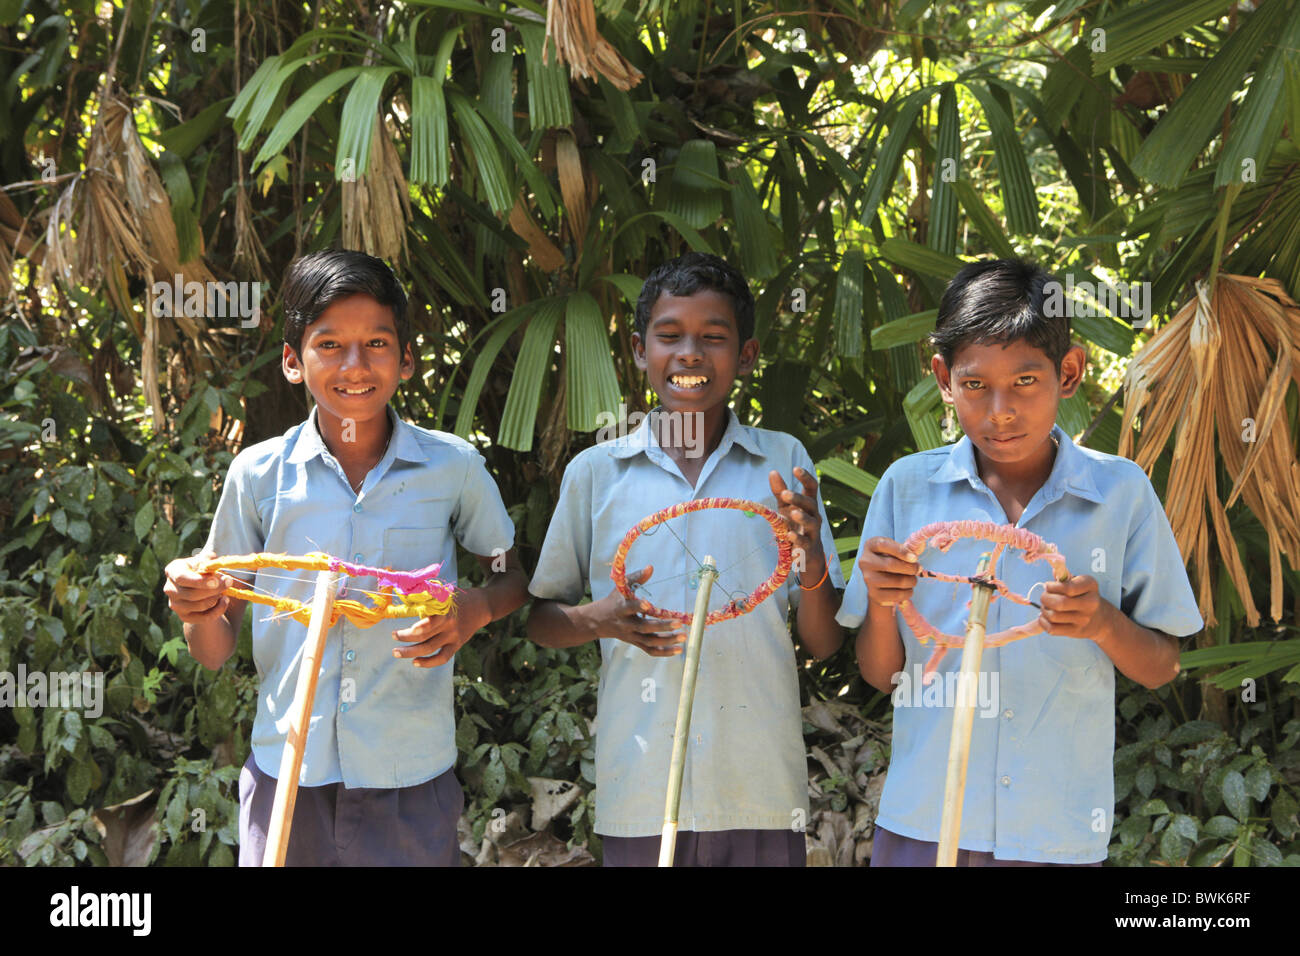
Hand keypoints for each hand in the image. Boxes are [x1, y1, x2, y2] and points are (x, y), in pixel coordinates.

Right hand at [163, 553, 235, 623]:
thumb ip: (207, 559)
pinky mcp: (184, 616)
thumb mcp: (204, 560)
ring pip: (200, 606)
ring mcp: (175, 604)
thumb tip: (211, 560)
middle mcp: (170, 589)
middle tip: (228, 582)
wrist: (200, 586)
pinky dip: (218, 610)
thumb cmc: (202, 570)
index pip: (182, 578)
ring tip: (225, 590)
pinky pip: (204, 618)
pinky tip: (225, 601)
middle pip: (192, 594)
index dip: (199, 581)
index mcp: (173, 571)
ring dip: (216, 598)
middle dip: (215, 589)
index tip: (216, 581)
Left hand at [392, 587, 491, 667]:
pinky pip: (442, 658)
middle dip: (405, 638)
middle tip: (393, 636)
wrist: (481, 607)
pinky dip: (428, 662)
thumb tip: (402, 595)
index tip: (402, 628)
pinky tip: (415, 662)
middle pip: (424, 636)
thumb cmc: (457, 598)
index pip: (429, 623)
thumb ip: (426, 596)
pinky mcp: (456, 645)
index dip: (415, 629)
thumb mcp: (444, 592)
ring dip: (411, 652)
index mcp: (445, 610)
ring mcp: (453, 637)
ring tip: (396, 652)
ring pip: (429, 648)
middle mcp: (449, 625)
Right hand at [583, 565, 686, 657]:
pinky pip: (651, 650)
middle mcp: (627, 624)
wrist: (598, 621)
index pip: (630, 608)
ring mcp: (632, 636)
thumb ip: (637, 577)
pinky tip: (679, 650)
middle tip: (679, 623)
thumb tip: (651, 567)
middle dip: (662, 626)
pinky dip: (665, 652)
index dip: (638, 606)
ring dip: (668, 640)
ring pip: (650, 642)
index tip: (649, 604)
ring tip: (684, 636)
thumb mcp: (621, 587)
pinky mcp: (636, 643)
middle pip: (645, 628)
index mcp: (621, 608)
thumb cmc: (613, 600)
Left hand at [769, 467, 825, 583]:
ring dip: (802, 517)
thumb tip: (773, 471)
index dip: (806, 477)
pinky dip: (797, 539)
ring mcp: (813, 532)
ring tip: (793, 512)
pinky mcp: (809, 547)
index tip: (795, 469)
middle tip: (785, 493)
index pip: (812, 488)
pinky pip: (805, 542)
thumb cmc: (795, 525)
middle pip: (811, 504)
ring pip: (812, 523)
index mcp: (809, 504)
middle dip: (799, 498)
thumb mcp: (786, 507)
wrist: (806, 553)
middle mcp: (814, 516)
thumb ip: (780, 491)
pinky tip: (789, 535)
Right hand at [858, 537, 919, 607]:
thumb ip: (906, 548)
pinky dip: (908, 592)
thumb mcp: (895, 549)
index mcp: (870, 546)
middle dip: (910, 568)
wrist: (878, 579)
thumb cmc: (889, 559)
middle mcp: (865, 562)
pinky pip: (897, 595)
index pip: (883, 545)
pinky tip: (907, 589)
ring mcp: (868, 579)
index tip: (914, 558)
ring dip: (911, 581)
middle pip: (890, 564)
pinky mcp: (874, 594)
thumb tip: (919, 550)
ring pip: (897, 581)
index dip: (900, 551)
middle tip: (918, 569)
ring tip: (912, 579)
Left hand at [1037, 574, 1114, 640]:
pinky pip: (1052, 629)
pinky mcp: (1076, 631)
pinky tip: (1045, 617)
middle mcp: (1090, 603)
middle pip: (1060, 603)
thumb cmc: (1083, 596)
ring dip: (1044, 610)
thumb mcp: (1079, 582)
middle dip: (1045, 598)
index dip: (1052, 587)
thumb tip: (1054, 570)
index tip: (1048, 586)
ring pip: (1053, 616)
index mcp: (1090, 586)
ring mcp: (1083, 620)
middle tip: (1044, 597)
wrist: (1100, 619)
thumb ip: (1065, 577)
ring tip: (1046, 607)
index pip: (1068, 588)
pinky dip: (1043, 622)